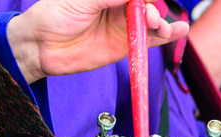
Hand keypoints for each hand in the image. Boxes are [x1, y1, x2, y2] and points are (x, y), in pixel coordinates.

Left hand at [8, 0, 189, 83]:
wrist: (41, 48)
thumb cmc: (53, 16)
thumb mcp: (81, 1)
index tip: (148, 0)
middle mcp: (117, 6)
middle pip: (146, 4)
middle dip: (153, 8)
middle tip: (150, 16)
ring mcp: (124, 25)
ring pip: (152, 21)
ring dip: (163, 22)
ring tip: (164, 27)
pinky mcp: (126, 45)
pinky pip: (150, 40)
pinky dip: (166, 36)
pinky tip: (179, 31)